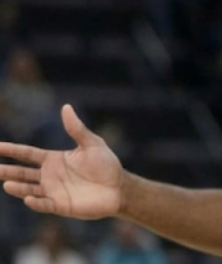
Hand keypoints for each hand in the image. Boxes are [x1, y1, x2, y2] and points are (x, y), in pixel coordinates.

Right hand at [0, 104, 123, 217]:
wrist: (119, 187)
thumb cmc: (106, 164)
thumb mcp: (92, 143)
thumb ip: (77, 128)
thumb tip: (66, 107)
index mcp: (54, 159)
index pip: (28, 154)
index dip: (12, 150)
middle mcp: (49, 176)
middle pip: (22, 173)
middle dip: (7, 170)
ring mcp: (53, 191)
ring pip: (29, 189)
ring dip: (18, 187)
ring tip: (6, 183)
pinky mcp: (61, 205)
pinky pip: (44, 205)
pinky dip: (36, 203)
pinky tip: (28, 199)